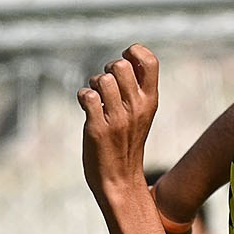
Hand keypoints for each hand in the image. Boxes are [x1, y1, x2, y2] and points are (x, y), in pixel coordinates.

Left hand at [79, 45, 160, 213]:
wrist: (120, 181)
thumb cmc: (127, 144)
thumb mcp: (142, 114)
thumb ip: (137, 88)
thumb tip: (125, 58)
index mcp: (150, 101)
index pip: (150, 60)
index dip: (134, 52)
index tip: (125, 62)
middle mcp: (136, 107)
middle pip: (120, 65)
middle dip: (107, 69)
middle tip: (106, 87)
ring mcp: (117, 118)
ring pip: (102, 79)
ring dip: (94, 85)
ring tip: (97, 101)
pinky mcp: (98, 128)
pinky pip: (87, 96)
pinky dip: (83, 98)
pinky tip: (87, 109)